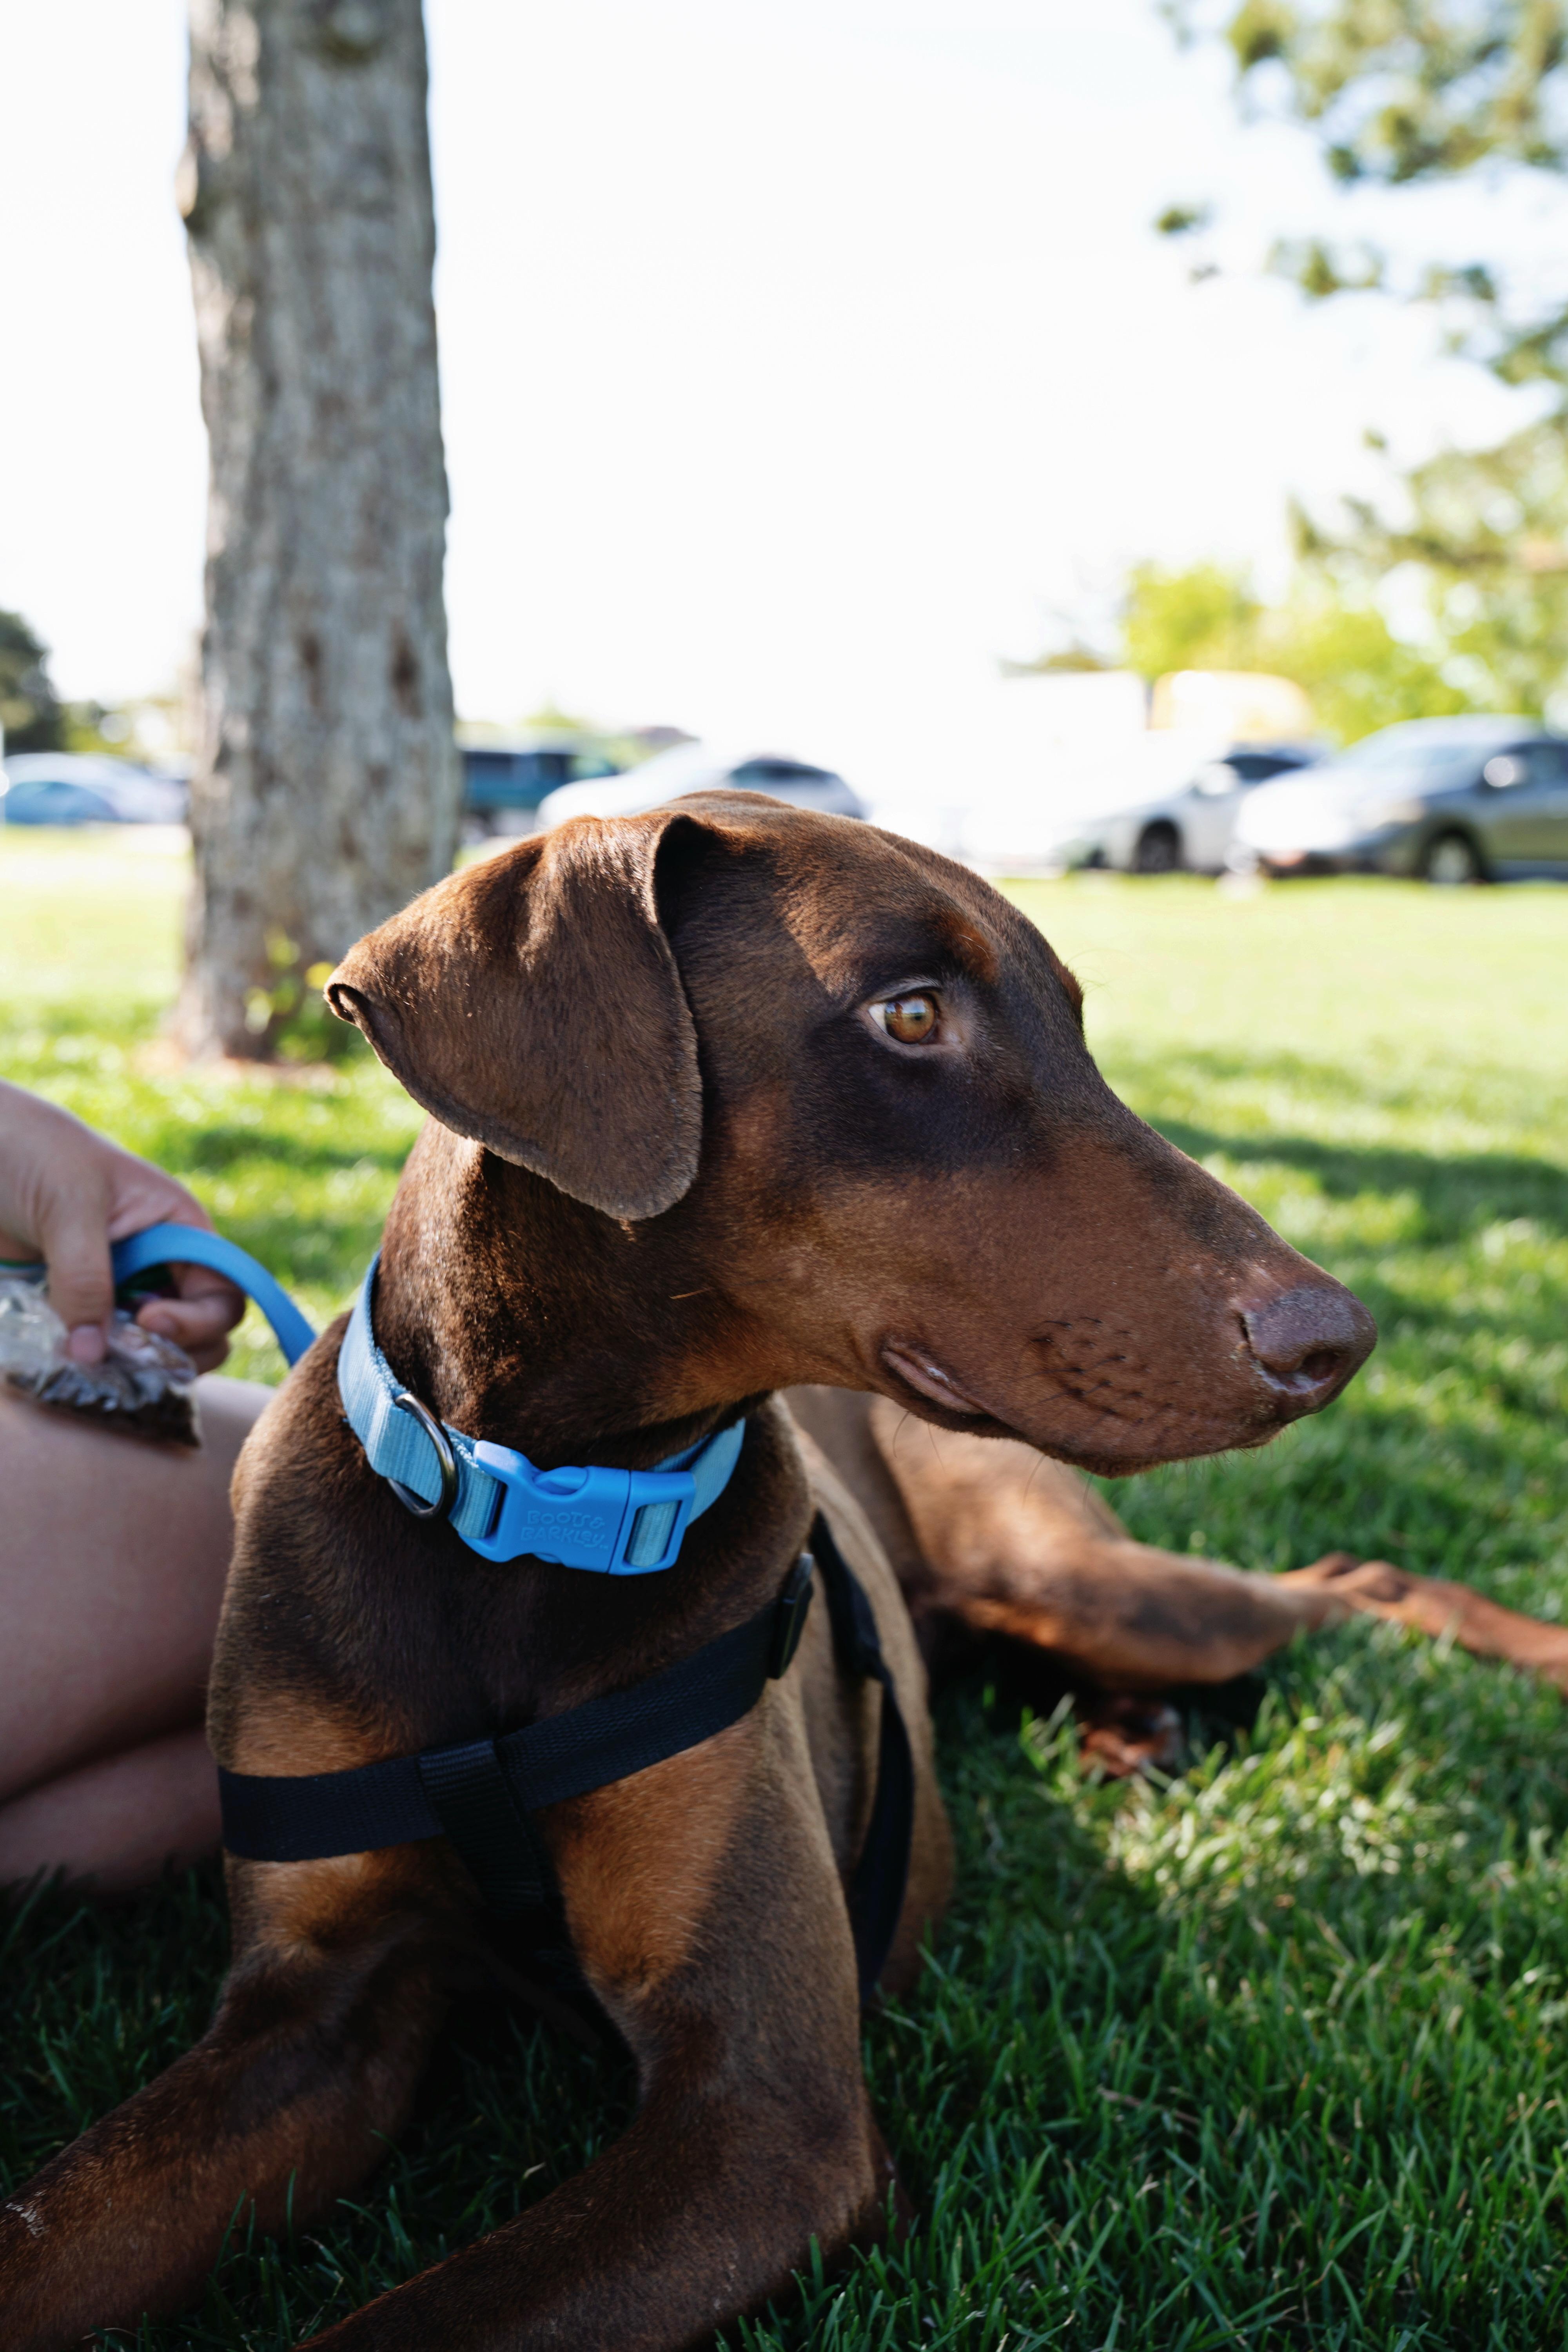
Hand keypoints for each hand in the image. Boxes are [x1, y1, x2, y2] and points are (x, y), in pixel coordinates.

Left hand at [0, 1083, 245, 1373]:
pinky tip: (69, 1363)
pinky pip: (101, 1351)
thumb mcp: (68, 1207)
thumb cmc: (35, 1153)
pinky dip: (93, 1366)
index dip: (201, 1319)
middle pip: (201, 1334)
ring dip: (133, 1369)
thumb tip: (92, 1356)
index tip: (149, 1320)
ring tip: (92, 1364)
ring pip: (152, 1351)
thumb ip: (84, 1278)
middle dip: (175, 1356)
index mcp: (180, 1229)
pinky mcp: (79, 1308)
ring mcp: (120, 1290)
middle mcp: (160, 1265)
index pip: (224, 1293)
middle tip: (126, 1358)